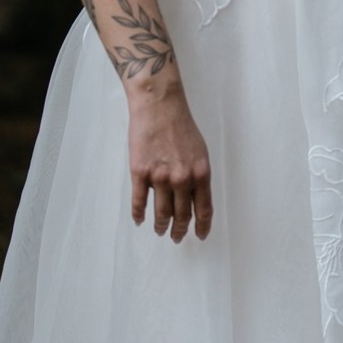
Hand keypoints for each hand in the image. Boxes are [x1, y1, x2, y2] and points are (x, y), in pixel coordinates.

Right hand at [128, 92, 213, 241]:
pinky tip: (140, 220)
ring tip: (160, 230)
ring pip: (161, 212)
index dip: (202, 226)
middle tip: (176, 237)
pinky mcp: (140, 172)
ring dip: (161, 225)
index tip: (199, 235)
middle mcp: (182, 178)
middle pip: (181, 215)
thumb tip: (194, 197)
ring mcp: (160, 176)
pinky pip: (139, 202)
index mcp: (200, 173)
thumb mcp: (199, 151)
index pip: (204, 209)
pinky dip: (139, 214)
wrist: (159, 106)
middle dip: (179, 230)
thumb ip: (197, 175)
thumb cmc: (181, 125)